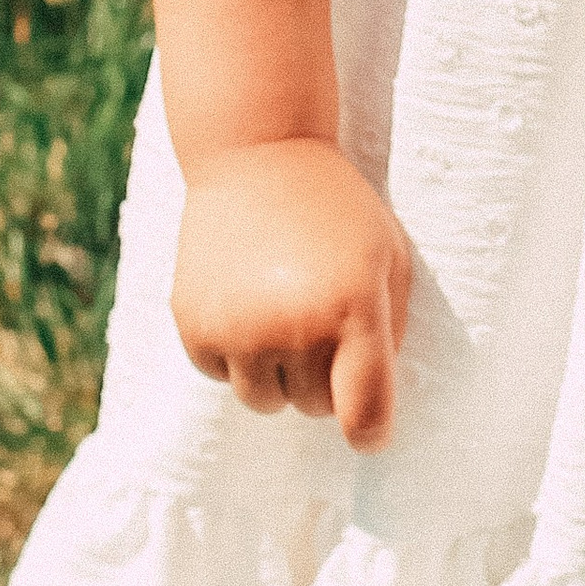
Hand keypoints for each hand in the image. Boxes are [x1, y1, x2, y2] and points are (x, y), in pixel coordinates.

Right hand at [171, 139, 411, 452]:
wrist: (256, 152)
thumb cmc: (337, 207)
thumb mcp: (387, 254)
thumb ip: (390, 331)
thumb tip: (372, 409)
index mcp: (353, 309)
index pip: (364, 413)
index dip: (370, 432)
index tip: (369, 433)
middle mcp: (293, 327)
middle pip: (314, 407)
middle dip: (323, 377)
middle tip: (319, 318)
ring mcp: (237, 329)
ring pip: (264, 400)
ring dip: (277, 371)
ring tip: (281, 308)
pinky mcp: (194, 326)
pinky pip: (221, 375)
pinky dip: (234, 352)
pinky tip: (244, 298)